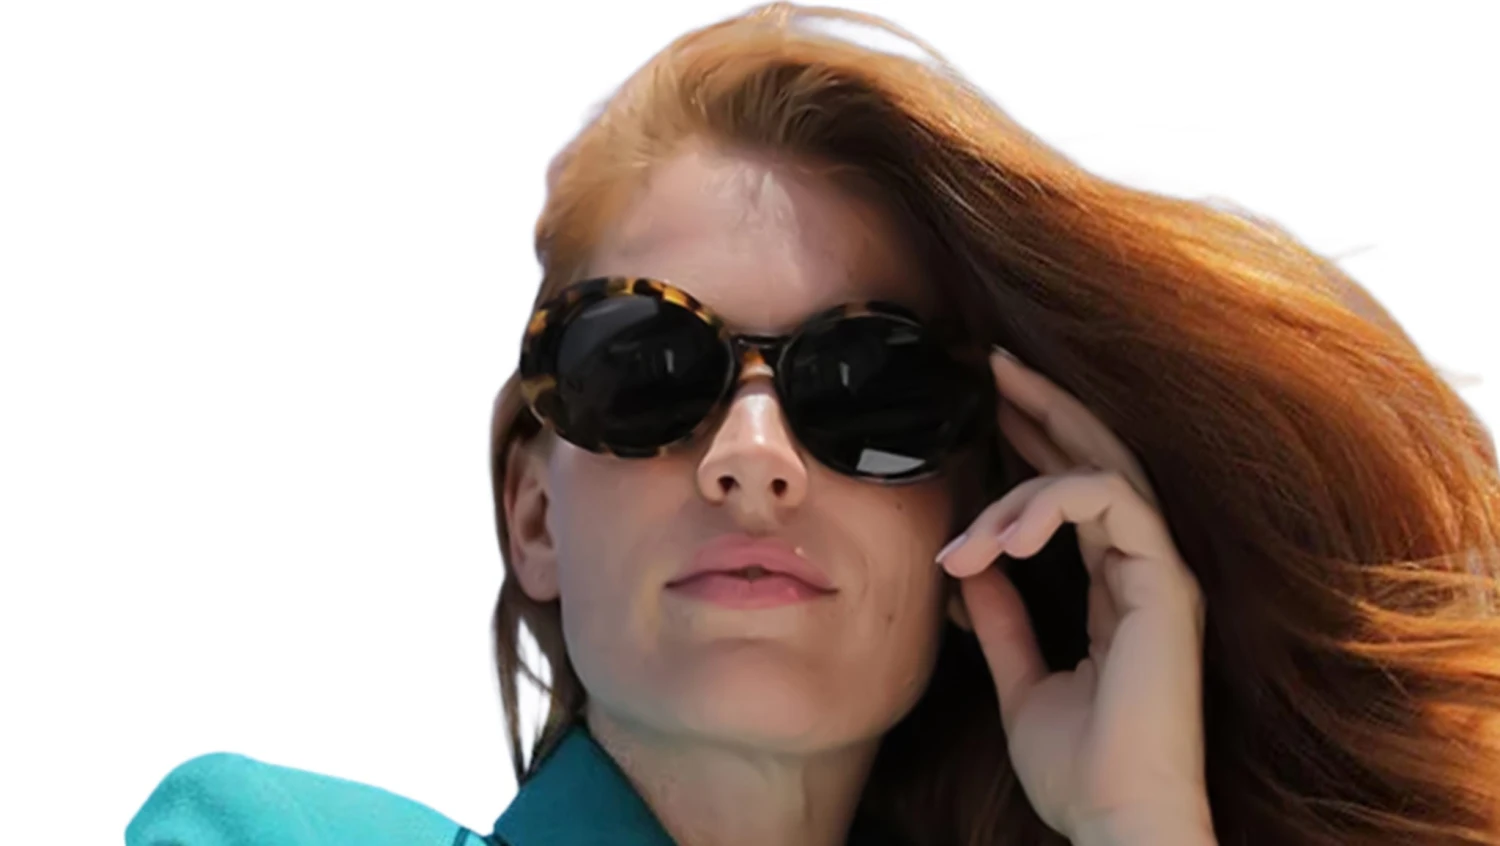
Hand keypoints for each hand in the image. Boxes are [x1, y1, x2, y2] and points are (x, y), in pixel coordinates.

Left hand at [936, 349, 1214, 844]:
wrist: (1116, 820)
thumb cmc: (1080, 767)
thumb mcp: (1021, 679)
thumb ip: (1003, 621)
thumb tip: (972, 573)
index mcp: (1119, 588)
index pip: (1079, 493)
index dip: (1037, 444)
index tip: (987, 408)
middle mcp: (1146, 569)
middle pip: (1101, 458)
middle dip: (1045, 407)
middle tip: (992, 366)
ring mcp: (1160, 573)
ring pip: (1101, 473)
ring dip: (1027, 472)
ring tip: (969, 527)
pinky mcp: (1165, 584)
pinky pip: (1109, 504)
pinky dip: (1047, 507)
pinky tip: (999, 540)